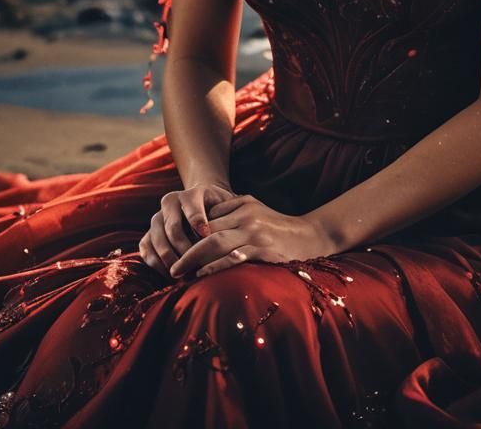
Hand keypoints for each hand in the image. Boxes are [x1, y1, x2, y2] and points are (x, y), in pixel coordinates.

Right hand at [139, 181, 237, 279]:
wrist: (203, 206)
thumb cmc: (219, 211)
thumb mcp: (226, 207)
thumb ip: (228, 216)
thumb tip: (226, 236)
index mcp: (190, 194)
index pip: (191, 208)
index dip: (198, 222)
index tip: (207, 237)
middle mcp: (170, 203)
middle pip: (173, 228)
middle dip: (185, 249)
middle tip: (197, 265)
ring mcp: (156, 218)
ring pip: (157, 240)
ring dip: (170, 259)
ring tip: (185, 274)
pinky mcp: (148, 233)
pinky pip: (146, 250)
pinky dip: (157, 264)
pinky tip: (171, 275)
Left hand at [167, 193, 337, 278]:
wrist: (311, 235)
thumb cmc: (277, 226)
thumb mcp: (254, 210)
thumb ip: (231, 212)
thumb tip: (202, 227)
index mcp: (242, 204)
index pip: (207, 218)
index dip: (188, 235)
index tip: (172, 251)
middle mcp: (246, 215)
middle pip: (206, 232)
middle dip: (185, 249)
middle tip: (170, 266)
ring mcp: (254, 232)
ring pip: (215, 244)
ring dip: (193, 260)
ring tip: (178, 273)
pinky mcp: (263, 249)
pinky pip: (233, 258)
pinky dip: (215, 267)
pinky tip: (202, 276)